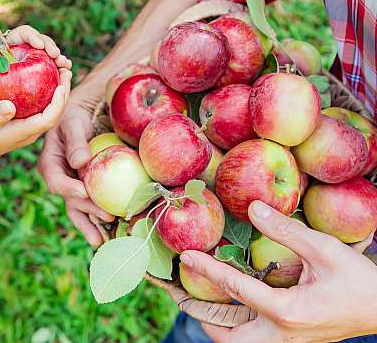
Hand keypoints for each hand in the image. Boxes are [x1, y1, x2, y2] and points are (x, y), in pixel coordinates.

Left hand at [0, 25, 71, 108]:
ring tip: (64, 66)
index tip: (38, 46)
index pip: (24, 33)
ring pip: (50, 56)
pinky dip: (60, 73)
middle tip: (56, 56)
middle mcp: (24, 49)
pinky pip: (52, 72)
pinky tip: (66, 77)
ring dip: (59, 59)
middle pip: (41, 41)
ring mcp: (34, 62)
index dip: (33, 36)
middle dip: (51, 46)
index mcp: (9, 43)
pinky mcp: (40, 76)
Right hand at [0, 68, 71, 164]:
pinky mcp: (29, 122)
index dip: (58, 103)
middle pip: (56, 113)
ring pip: (53, 110)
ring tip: (62, 71)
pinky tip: (48, 77)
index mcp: (24, 131)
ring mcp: (32, 127)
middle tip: (66, 71)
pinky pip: (44, 107)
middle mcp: (32, 130)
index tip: (61, 85)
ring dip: (60, 91)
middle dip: (64, 92)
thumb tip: (9, 105)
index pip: (48, 119)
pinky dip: (49, 92)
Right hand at [38, 84, 114, 245]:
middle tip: (107, 216)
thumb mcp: (72, 125)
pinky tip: (113, 230)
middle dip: (87, 211)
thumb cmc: (75, 118)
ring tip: (104, 239)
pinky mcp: (87, 190)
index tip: (84, 192)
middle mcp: (61, 180)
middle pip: (71, 200)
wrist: (82, 118)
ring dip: (91, 225)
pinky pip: (92, 206)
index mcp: (50, 165)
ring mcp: (73, 187)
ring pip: (80, 210)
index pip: (56, 181)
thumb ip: (75, 142)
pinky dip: (101, 219)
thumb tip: (80, 162)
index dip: (68, 189)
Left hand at [180, 200, 376, 342]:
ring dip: (214, 323)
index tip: (186, 256)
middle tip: (180, 292)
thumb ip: (286, 231)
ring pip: (236, 341)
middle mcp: (280, 333)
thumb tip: (253, 209)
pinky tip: (227, 301)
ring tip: (194, 298)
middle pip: (225, 334)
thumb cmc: (358, 281)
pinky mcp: (289, 339)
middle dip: (198, 315)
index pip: (234, 288)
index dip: (207, 269)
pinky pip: (250, 336)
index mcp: (286, 312)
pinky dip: (232, 322)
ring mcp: (285, 341)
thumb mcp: (324, 250)